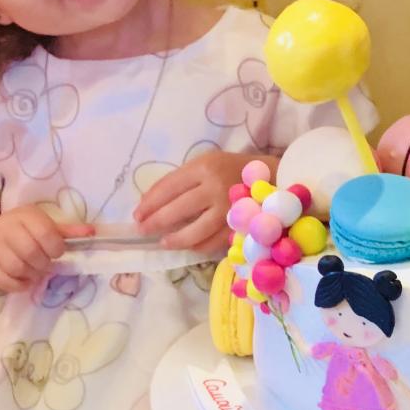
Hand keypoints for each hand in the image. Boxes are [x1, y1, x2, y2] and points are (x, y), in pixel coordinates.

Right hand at [0, 205, 93, 294]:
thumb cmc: (23, 232)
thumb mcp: (43, 225)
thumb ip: (67, 231)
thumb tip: (92, 232)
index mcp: (24, 215)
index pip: (45, 232)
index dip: (56, 247)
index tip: (57, 252)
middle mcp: (5, 227)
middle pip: (30, 252)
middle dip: (44, 263)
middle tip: (47, 264)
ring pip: (17, 268)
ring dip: (32, 275)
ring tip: (36, 271)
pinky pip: (6, 282)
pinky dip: (20, 285)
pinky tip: (25, 279)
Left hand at [134, 153, 267, 254]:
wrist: (272, 176)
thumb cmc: (231, 169)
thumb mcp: (205, 163)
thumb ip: (180, 180)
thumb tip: (149, 203)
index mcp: (204, 167)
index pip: (168, 187)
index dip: (149, 203)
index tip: (137, 214)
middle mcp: (216, 188)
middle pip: (178, 210)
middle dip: (155, 222)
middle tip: (142, 230)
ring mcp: (229, 210)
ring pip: (195, 232)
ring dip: (175, 240)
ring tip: (163, 243)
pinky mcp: (239, 227)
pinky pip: (213, 242)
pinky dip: (197, 246)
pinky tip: (188, 245)